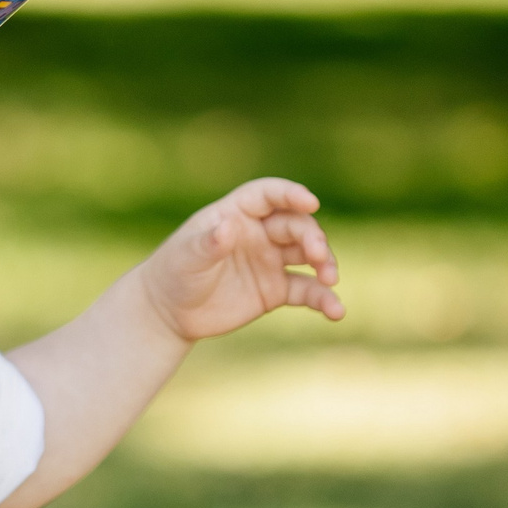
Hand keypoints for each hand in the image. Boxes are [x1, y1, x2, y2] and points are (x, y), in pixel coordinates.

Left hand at [137, 178, 343, 342]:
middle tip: (318, 256)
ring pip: (308, 255)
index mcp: (237, 214)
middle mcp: (260, 233)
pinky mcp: (277, 290)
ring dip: (325, 263)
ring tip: (330, 279)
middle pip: (295, 225)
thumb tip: (228, 228)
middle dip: (312, 237)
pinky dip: (323, 300)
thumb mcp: (187, 257)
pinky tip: (336, 311)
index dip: (291, 194)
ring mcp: (271, 260)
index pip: (269, 195)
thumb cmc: (174, 273)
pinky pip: (307, 291)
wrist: (171, 313)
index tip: (311, 203)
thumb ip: (208, 243)